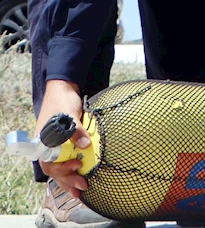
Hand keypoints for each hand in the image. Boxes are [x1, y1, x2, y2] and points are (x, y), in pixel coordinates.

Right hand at [34, 80, 89, 197]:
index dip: (62, 169)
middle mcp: (47, 147)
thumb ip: (76, 130)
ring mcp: (54, 147)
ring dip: (69, 180)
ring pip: (59, 169)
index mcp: (43, 142)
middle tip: (82, 186)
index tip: (77, 165)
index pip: (49, 163)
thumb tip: (85, 145)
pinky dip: (71, 171)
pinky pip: (65, 161)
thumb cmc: (62, 101)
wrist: (64, 89)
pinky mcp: (63, 145)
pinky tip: (79, 177)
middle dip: (68, 180)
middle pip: (55, 170)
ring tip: (80, 190)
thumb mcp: (69, 114)